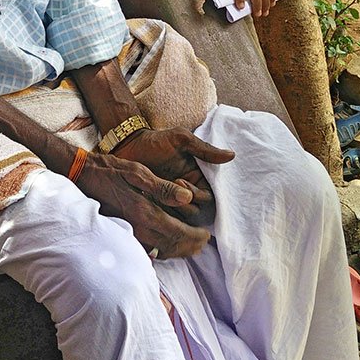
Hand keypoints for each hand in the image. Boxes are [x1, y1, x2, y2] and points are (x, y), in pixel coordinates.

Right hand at [75, 151, 212, 257]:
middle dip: (190, 246)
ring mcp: (129, 233)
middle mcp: (137, 228)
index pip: (178, 232)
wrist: (82, 176)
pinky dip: (163, 250)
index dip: (195, 236)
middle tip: (203, 242)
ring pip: (160, 250)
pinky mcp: (123, 232)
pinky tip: (168, 245)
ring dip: (178, 250)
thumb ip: (163, 187)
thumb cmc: (111, 170)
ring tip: (191, 246)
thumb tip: (187, 197)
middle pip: (171, 246)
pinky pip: (147, 249)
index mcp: (144, 212)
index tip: (206, 234)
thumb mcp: (138, 172)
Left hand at [113, 128, 233, 224]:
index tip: (180, 180)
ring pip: (183, 218)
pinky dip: (162, 214)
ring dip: (173, 209)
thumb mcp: (181, 140)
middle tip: (169, 184)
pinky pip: (166, 219)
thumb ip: (204, 150)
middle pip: (198, 211)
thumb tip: (232, 155)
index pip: (209, 197)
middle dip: (185, 202)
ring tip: (157, 192)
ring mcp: (172, 200)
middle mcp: (187, 191)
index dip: (198, 194)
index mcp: (197, 177)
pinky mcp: (158, 206)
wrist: (127, 145)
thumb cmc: (155, 140)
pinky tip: (150, 200)